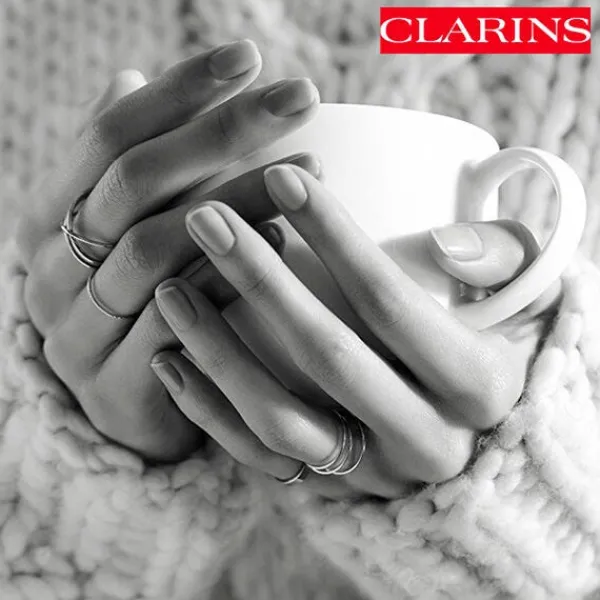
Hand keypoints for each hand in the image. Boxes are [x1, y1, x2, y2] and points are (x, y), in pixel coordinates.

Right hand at [18, 41, 320, 460]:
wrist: (122, 409)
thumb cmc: (136, 304)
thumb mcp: (123, 230)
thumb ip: (127, 165)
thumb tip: (130, 78)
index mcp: (49, 219)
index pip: (110, 136)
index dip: (179, 92)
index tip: (250, 55)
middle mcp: (51, 268)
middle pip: (136, 181)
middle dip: (223, 131)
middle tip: (301, 95)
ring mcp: (76, 330)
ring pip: (157, 249)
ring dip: (239, 203)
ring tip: (311, 170)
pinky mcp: (114, 386)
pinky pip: (174, 323)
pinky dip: (228, 279)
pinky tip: (283, 244)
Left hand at [151, 164, 559, 498]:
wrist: (493, 448)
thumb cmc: (507, 352)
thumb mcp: (530, 301)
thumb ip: (502, 259)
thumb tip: (442, 242)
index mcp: (477, 386)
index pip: (392, 303)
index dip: (335, 237)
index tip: (282, 177)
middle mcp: (424, 439)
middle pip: (327, 355)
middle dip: (260, 280)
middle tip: (204, 217)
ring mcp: (373, 474)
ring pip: (280, 419)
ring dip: (218, 352)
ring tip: (169, 288)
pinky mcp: (334, 491)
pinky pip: (261, 460)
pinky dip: (209, 413)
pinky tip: (168, 361)